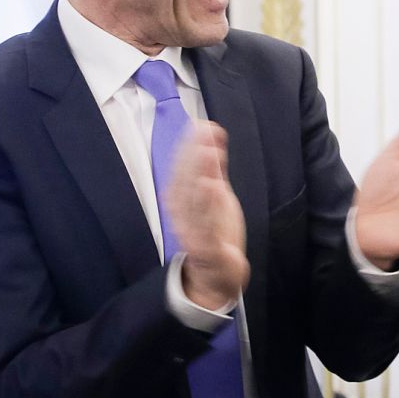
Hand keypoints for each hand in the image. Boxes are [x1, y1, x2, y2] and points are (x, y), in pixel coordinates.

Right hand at [168, 121, 248, 309]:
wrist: (215, 274)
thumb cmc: (214, 229)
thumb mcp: (215, 193)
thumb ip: (213, 164)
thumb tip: (211, 129)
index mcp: (182, 197)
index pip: (184, 168)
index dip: (190, 145)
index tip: (201, 124)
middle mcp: (183, 211)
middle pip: (186, 180)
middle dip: (194, 155)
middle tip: (204, 132)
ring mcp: (192, 229)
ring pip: (194, 201)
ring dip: (200, 175)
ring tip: (209, 153)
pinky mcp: (205, 247)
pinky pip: (205, 226)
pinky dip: (207, 207)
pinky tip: (213, 188)